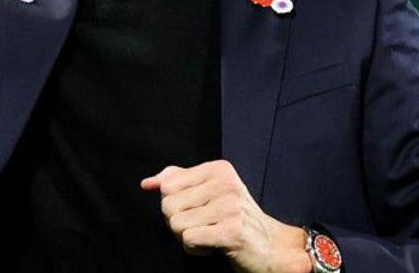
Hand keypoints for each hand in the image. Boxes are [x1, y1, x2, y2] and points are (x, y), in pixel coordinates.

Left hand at [141, 160, 310, 272]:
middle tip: (203, 226)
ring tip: (210, 235)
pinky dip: (195, 249)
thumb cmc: (234, 219)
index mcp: (218, 169)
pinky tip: (212, 246)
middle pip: (168, 206)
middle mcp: (225, 183)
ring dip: (187, 238)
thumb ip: (177, 182)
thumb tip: (147, 183)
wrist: (271, 247)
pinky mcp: (232, 231)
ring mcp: (230, 207)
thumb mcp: (207, 192)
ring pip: (176, 224)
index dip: (174, 205)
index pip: (167, 186)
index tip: (197, 211)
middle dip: (178, 223)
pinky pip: (189, 239)